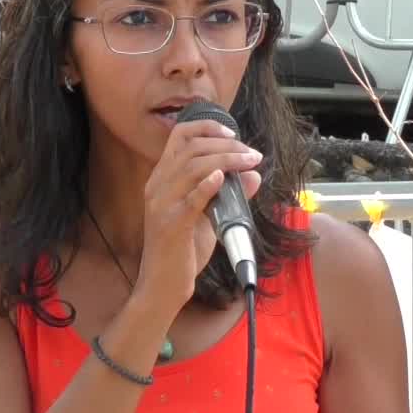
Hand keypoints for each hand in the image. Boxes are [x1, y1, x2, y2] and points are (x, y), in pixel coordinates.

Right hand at [136, 119, 262, 311]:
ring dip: (226, 160)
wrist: (163, 286)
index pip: (179, 135)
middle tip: (251, 154)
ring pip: (192, 167)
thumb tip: (254, 176)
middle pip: (191, 148)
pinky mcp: (171, 225)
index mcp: (162, 178)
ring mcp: (161, 204)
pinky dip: (207, 185)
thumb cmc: (182, 251)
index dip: (206, 127)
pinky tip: (222, 178)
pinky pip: (190, 199)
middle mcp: (157, 186)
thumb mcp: (207, 217)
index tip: (233, 132)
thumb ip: (228, 195)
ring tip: (249, 162)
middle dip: (226, 145)